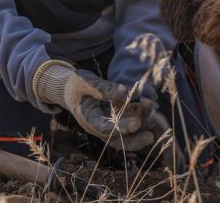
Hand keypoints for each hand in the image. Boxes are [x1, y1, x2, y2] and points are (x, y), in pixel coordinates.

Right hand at [32, 61, 154, 149]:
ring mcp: (106, 123)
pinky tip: (148, 104)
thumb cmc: (75, 84)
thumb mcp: (84, 81)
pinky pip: (127, 119)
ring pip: (125, 131)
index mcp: (87, 118)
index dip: (120, 128)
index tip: (136, 124)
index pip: (104, 128)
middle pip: (116, 139)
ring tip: (150, 106)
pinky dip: (138, 113)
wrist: (69, 89)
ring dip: (140, 122)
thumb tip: (124, 91)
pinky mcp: (112, 118)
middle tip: (150, 136)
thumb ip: (102, 87)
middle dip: (134, 139)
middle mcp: (97, 125)